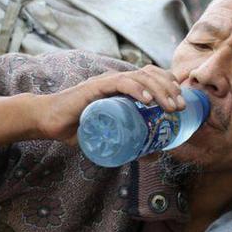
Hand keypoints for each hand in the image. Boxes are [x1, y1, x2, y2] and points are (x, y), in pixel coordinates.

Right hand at [36, 65, 185, 145]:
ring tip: (170, 106)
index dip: (170, 85)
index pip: (153, 76)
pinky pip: (120, 83)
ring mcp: (107, 81)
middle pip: (151, 75)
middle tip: (180, 108)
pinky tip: (148, 100)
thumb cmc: (79, 126)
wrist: (50, 122)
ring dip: (159, 90)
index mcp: (124, 86)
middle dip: (170, 89)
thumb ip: (130, 144)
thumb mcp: (110, 135)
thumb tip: (153, 156)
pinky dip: (136, 89)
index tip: (181, 103)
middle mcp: (118, 79)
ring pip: (140, 77)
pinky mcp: (95, 87)